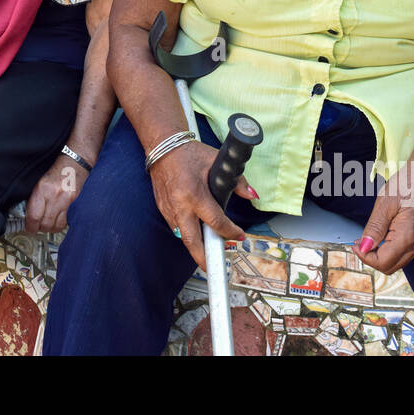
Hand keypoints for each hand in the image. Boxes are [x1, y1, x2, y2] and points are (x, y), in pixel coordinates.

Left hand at [23, 153, 89, 233]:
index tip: (29, 227)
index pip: (34, 216)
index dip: (30, 226)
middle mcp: (55, 195)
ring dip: (51, 228)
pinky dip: (61, 223)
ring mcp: (67, 200)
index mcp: (42, 189)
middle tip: (38, 226)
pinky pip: (67, 221)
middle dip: (40, 228)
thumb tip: (28, 216)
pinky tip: (58, 219)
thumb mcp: (40, 182)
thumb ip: (34, 199)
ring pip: (57, 226)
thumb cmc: (58, 171)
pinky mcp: (75, 203)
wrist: (75, 163)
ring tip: (49, 223)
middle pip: (46, 224)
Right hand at [149, 141, 252, 271]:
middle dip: (203, 257)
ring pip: (182, 236)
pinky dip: (186, 233)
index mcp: (194, 194)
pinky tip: (195, 234)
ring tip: (207, 254)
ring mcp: (168, 208)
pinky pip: (175, 226)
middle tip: (213, 269)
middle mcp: (179, 204)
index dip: (230, 232)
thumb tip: (251, 195)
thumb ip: (237, 181)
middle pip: (192, 241)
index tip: (239, 235)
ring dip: (195, 246)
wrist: (162, 146)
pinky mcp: (162, 208)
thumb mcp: (216, 161)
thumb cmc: (189, 153)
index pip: (215, 221)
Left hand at [352, 161, 413, 273]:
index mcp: (407, 237)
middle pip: (389, 267)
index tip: (354, 245)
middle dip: (370, 259)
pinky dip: (386, 252)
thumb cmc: (406, 185)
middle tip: (358, 243)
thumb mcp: (384, 204)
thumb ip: (374, 228)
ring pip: (395, 263)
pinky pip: (400, 255)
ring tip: (366, 240)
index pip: (382, 262)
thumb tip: (364, 247)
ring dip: (378, 256)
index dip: (365, 257)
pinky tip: (378, 238)